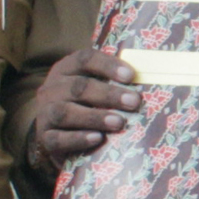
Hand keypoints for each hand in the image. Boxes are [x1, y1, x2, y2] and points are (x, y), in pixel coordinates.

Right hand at [24, 45, 143, 173]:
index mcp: (66, 70)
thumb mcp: (96, 89)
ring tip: (119, 122)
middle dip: (108, 94)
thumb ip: (116, 82)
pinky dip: (77, 139)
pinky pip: (57, 138)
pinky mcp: (44, 138)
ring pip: (65, 112)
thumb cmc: (86, 106)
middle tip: (134, 102)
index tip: (131, 75)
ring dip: (94, 117)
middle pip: (78, 87)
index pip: (84, 59)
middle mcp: (52, 89)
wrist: (58, 135)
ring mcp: (44, 114)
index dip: (108, 65)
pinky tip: (97, 139)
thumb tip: (154, 79)